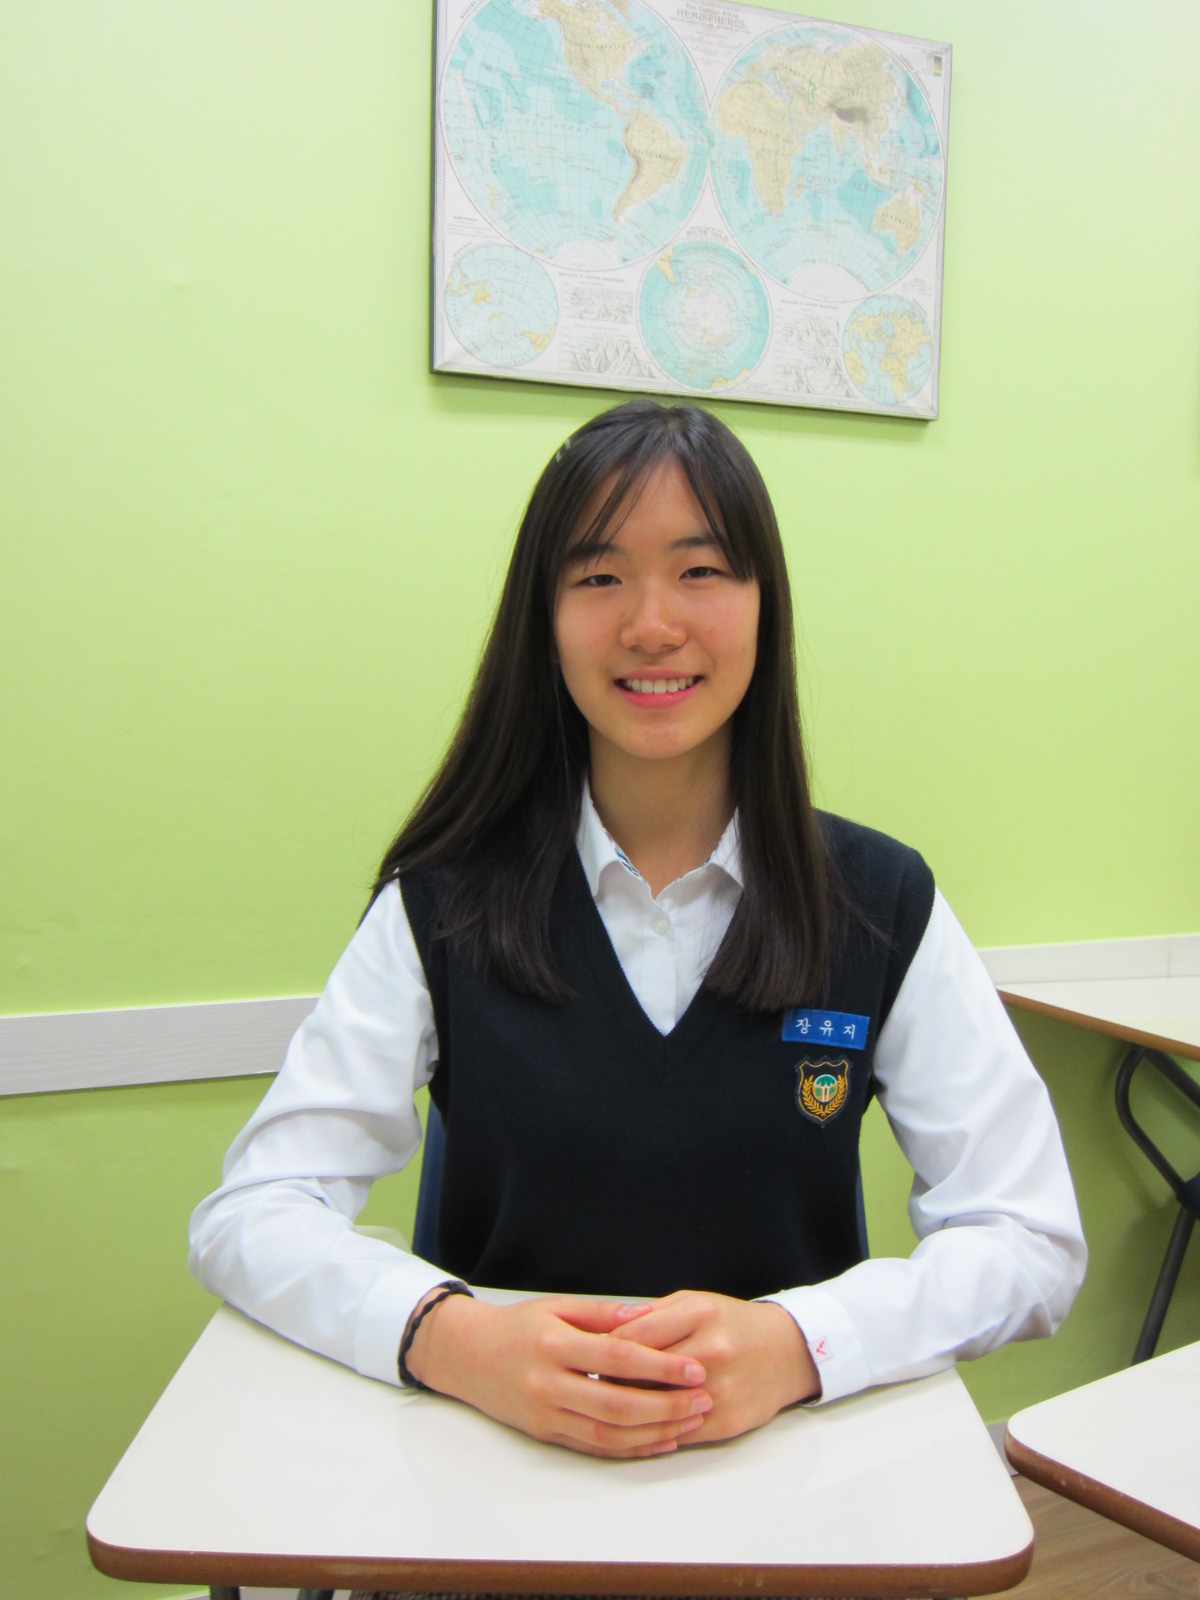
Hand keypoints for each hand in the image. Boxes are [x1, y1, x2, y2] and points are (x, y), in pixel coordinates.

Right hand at [405, 1292, 713, 1457]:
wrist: (466, 1356)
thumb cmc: (517, 1326)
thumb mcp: (556, 1307)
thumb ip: (602, 1314)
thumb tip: (646, 1315)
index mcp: (555, 1346)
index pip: (617, 1360)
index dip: (659, 1367)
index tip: (695, 1369)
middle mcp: (549, 1385)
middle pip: (618, 1405)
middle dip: (667, 1406)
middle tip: (704, 1400)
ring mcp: (546, 1415)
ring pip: (609, 1434)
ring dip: (655, 1432)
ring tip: (691, 1422)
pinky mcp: (545, 1434)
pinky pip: (594, 1447)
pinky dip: (631, 1448)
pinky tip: (660, 1442)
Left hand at [606, 1291, 818, 1443]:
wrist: (787, 1352)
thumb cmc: (733, 1324)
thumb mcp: (694, 1302)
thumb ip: (651, 1314)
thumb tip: (607, 1330)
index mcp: (699, 1314)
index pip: (632, 1337)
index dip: (603, 1350)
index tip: (590, 1356)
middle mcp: (710, 1350)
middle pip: (639, 1373)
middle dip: (612, 1380)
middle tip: (597, 1381)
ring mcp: (719, 1389)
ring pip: (654, 1407)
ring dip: (630, 1407)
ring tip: (617, 1401)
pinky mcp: (725, 1421)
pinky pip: (676, 1431)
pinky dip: (655, 1428)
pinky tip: (645, 1421)